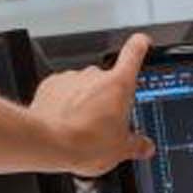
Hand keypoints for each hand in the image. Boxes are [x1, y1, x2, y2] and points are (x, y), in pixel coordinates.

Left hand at [28, 32, 155, 176]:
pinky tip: (64, 123)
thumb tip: (144, 146)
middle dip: (107, 99)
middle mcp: (94, 75)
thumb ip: (137, 145)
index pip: (134, 53)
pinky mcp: (50, 84)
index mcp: (118, 85)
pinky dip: (64, 104)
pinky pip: (62, 92)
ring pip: (83, 88)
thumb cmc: (84, 142)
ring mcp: (71, 78)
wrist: (47, 143)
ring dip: (85, 102)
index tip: (142, 42)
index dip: (140, 45)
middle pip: (107, 81)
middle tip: (104, 124)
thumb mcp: (121, 150)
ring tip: (81, 128)